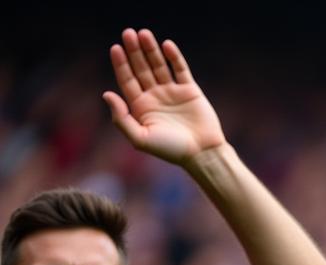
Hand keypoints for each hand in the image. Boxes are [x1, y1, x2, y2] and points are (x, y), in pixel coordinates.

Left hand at [103, 28, 225, 165]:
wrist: (202, 153)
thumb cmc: (171, 150)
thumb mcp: (141, 138)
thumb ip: (121, 119)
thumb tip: (106, 94)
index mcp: (142, 107)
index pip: (127, 80)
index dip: (121, 64)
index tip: (116, 48)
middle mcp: (155, 97)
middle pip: (141, 68)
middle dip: (134, 51)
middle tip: (128, 33)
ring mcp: (173, 93)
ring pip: (159, 65)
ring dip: (151, 49)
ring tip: (143, 33)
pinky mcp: (190, 91)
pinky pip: (180, 70)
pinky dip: (174, 57)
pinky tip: (166, 45)